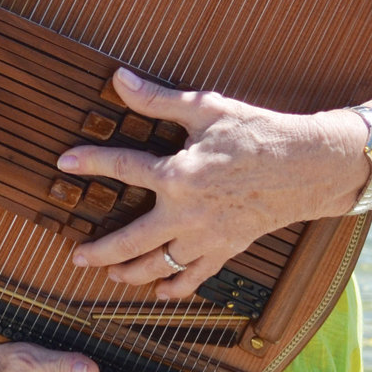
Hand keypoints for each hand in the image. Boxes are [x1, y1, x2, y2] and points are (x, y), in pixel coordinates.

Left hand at [56, 69, 363, 298]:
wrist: (306, 166)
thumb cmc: (257, 132)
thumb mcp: (206, 109)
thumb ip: (158, 99)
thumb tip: (118, 80)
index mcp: (177, 174)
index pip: (122, 168)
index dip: (91, 163)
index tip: (65, 163)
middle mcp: (186, 213)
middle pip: (131, 240)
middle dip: (100, 251)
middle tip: (77, 256)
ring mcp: (206, 236)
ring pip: (159, 265)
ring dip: (131, 272)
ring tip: (111, 275)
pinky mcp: (226, 248)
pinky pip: (195, 276)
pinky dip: (176, 286)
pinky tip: (161, 291)